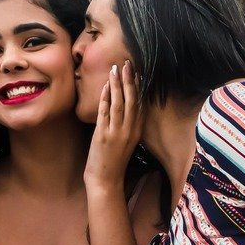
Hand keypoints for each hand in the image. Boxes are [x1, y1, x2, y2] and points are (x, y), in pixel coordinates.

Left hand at [84, 61, 142, 188]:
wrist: (106, 181)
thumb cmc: (114, 161)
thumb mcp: (126, 141)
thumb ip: (127, 125)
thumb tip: (124, 107)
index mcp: (137, 131)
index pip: (140, 104)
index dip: (138, 86)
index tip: (137, 71)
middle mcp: (130, 130)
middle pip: (132, 100)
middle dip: (129, 80)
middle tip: (127, 64)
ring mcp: (117, 133)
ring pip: (119, 104)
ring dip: (117, 85)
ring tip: (115, 69)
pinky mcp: (104, 136)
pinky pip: (105, 113)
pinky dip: (105, 98)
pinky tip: (106, 87)